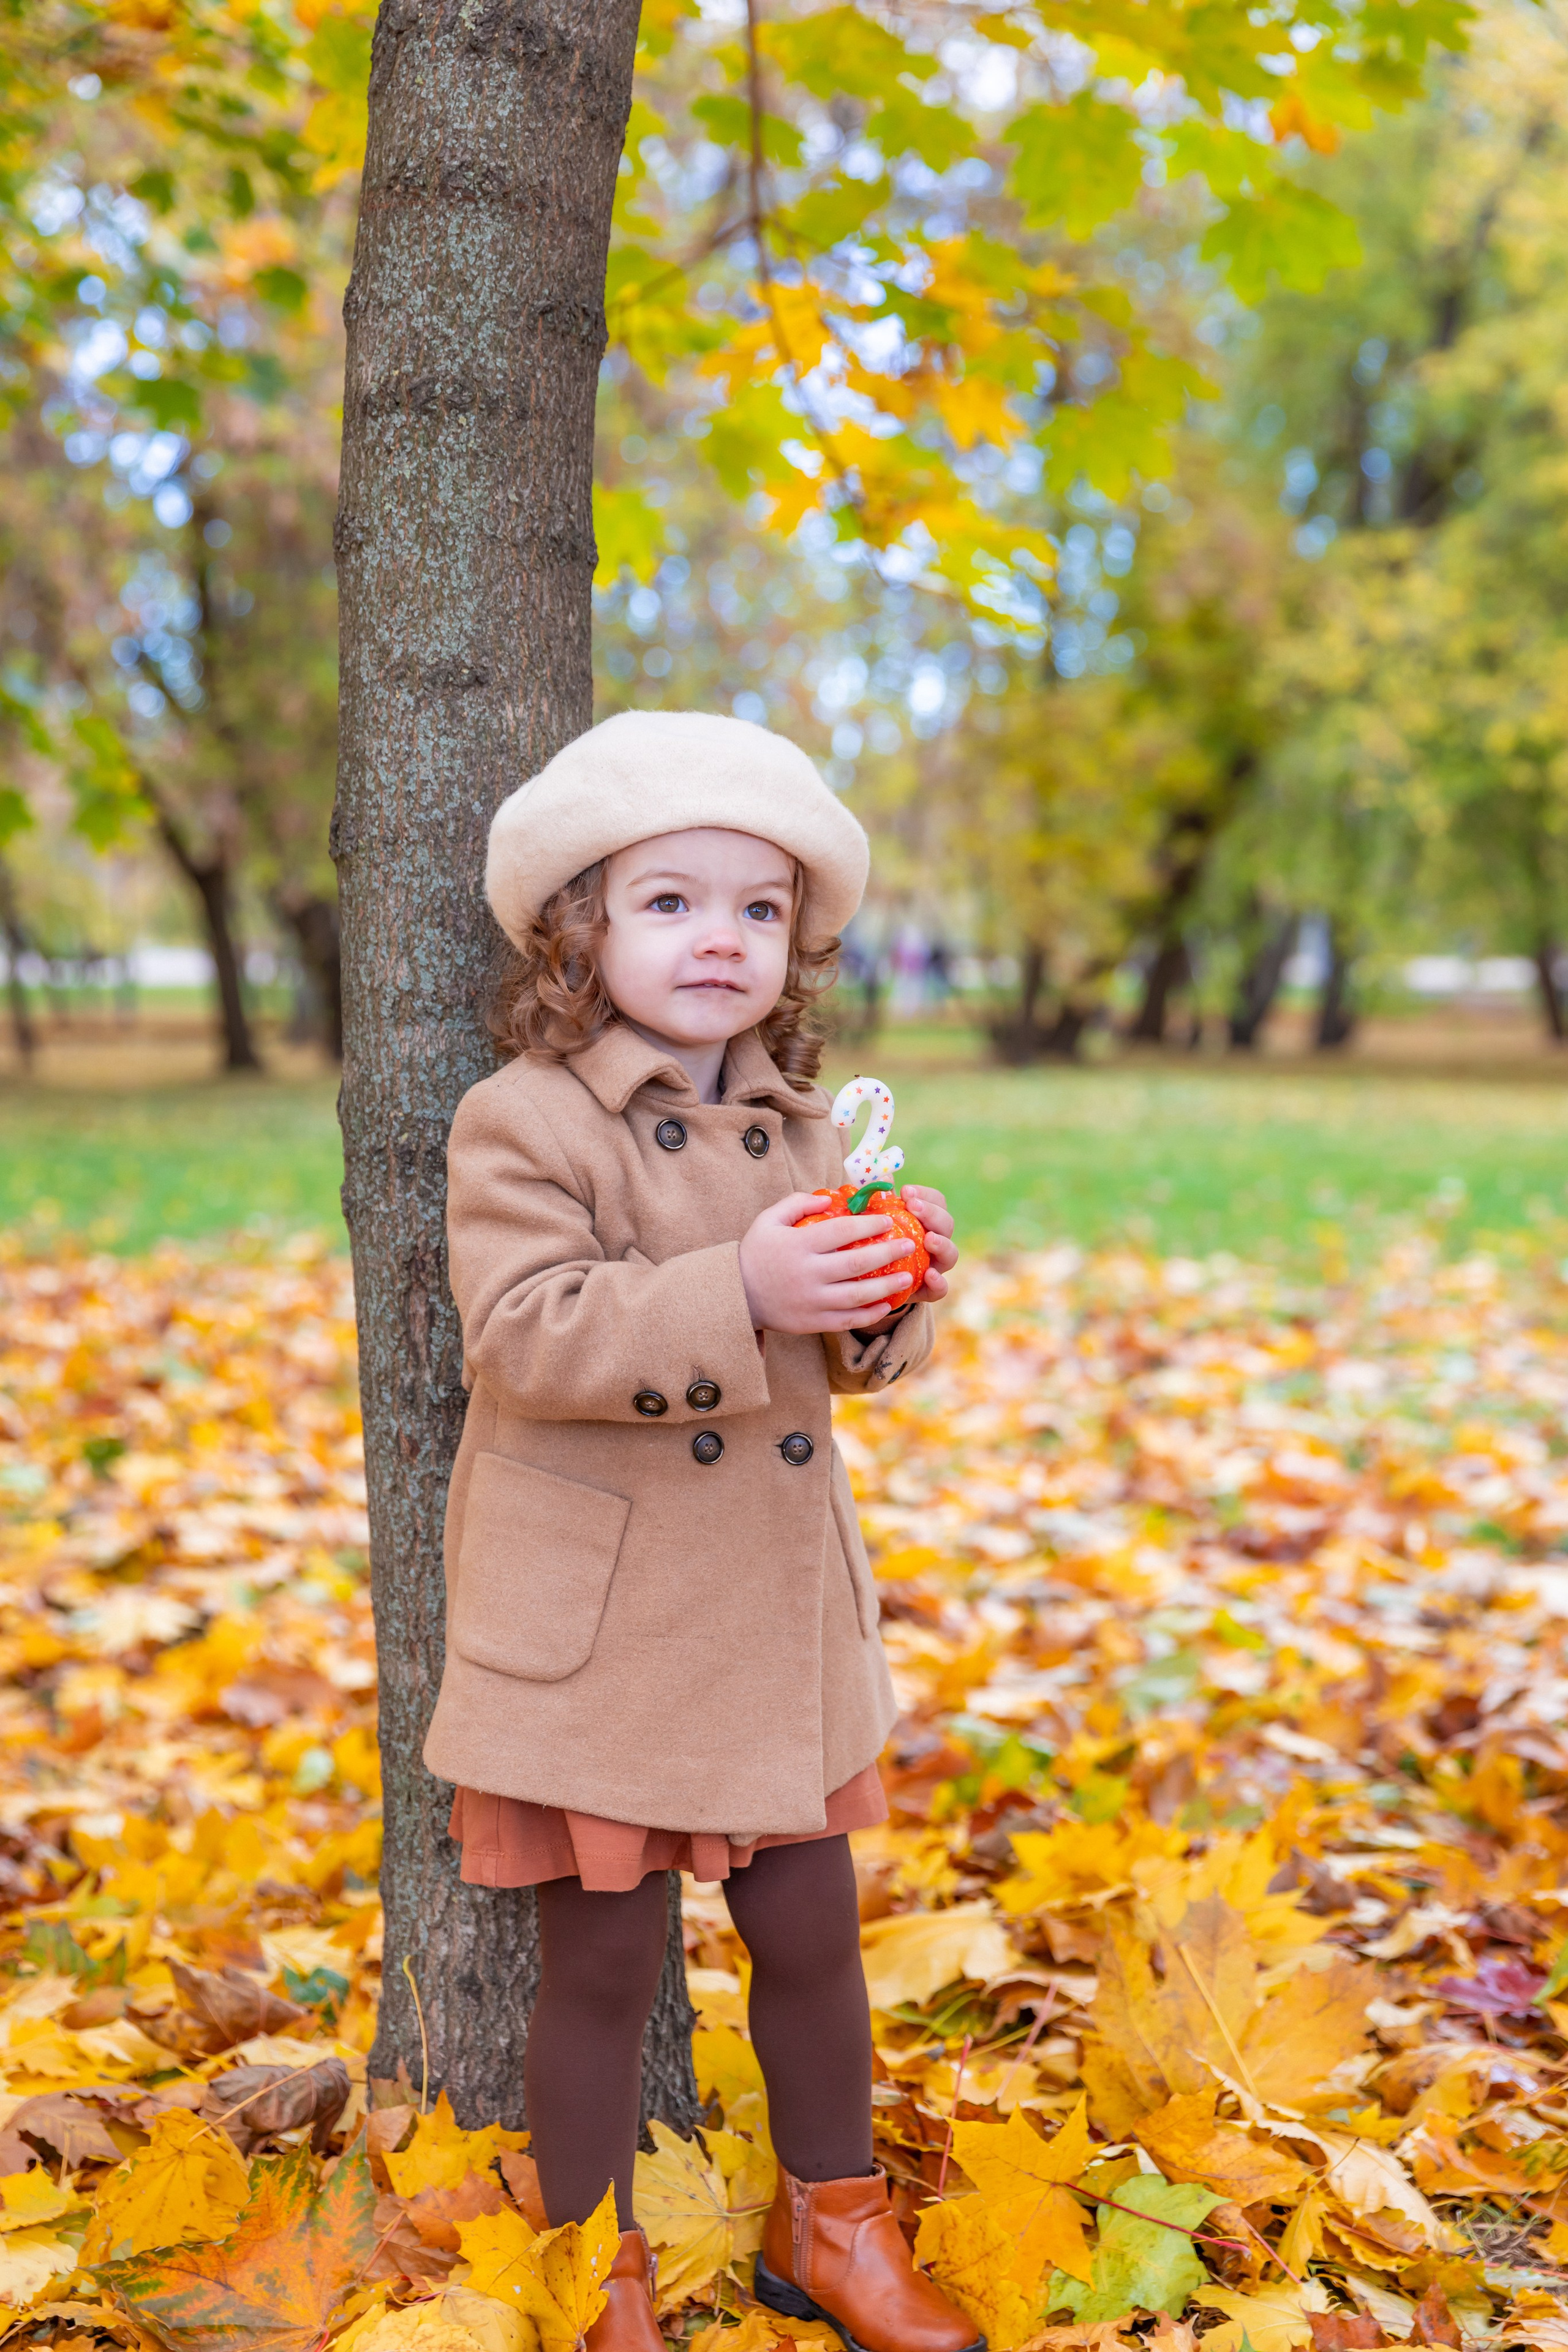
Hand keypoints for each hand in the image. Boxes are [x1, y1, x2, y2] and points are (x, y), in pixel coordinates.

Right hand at [739, 1192, 921, 1334]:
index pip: (841, 1232)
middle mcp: (806, 1274)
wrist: (735, 1295)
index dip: (868, 1224)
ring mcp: (810, 1301)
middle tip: (909, 1245)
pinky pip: (846, 1320)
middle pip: (855, 1264)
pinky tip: (886, 1304)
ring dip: (885, 1287)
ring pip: (856, 1296)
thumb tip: (830, 1198)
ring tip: (906, 1276)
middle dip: (887, 1253)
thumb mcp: (768, 1220)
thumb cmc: (756, 1253)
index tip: (889, 1220)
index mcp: (798, 1245)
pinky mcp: (811, 1323)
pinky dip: (869, 1314)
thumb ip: (797, 1203)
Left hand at [849, 1183, 956, 1331]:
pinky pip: (941, 1289)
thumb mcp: (876, 1220)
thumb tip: (881, 1175)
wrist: (871, 1280)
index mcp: (926, 1220)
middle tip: (914, 1207)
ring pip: (951, 1253)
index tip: (906, 1192)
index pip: (937, 1201)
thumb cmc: (875, 1242)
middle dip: (932, 1213)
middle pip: (946, 1224)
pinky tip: (929, 1275)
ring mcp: (936, 1266)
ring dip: (942, 1244)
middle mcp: (936, 1241)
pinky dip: (939, 1282)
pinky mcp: (928, 1290)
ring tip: (928, 1239)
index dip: (925, 1195)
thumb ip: (880, 1199)